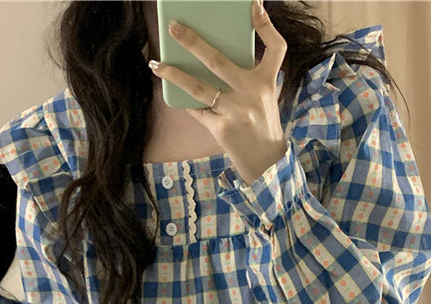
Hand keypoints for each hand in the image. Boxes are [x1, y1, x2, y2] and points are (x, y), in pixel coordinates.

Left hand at [150, 0, 287, 184]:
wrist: (265, 161)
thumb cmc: (261, 122)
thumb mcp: (264, 95)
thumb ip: (248, 74)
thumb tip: (214, 54)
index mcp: (266, 82)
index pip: (275, 48)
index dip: (266, 26)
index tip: (254, 6)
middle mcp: (251, 94)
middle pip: (218, 61)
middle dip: (193, 42)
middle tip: (173, 27)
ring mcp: (235, 112)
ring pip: (198, 88)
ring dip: (174, 74)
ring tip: (156, 64)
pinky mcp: (222, 128)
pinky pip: (197, 109)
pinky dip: (184, 99)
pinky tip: (170, 89)